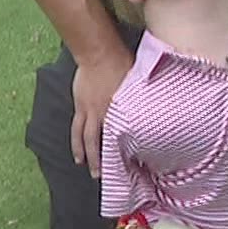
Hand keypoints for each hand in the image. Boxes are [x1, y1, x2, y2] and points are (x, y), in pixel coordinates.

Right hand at [71, 52, 129, 173]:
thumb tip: (152, 109)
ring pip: (82, 136)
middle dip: (97, 160)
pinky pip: (76, 125)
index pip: (118, 137)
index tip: (125, 166)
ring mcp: (87, 110)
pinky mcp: (79, 104)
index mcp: (117, 110)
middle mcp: (101, 114)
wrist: (98, 53)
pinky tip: (76, 144)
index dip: (119, 152)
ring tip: (81, 164)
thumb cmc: (122, 64)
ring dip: (81, 151)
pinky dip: (75, 137)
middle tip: (98, 175)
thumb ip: (139, 99)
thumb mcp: (137, 83)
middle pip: (96, 142)